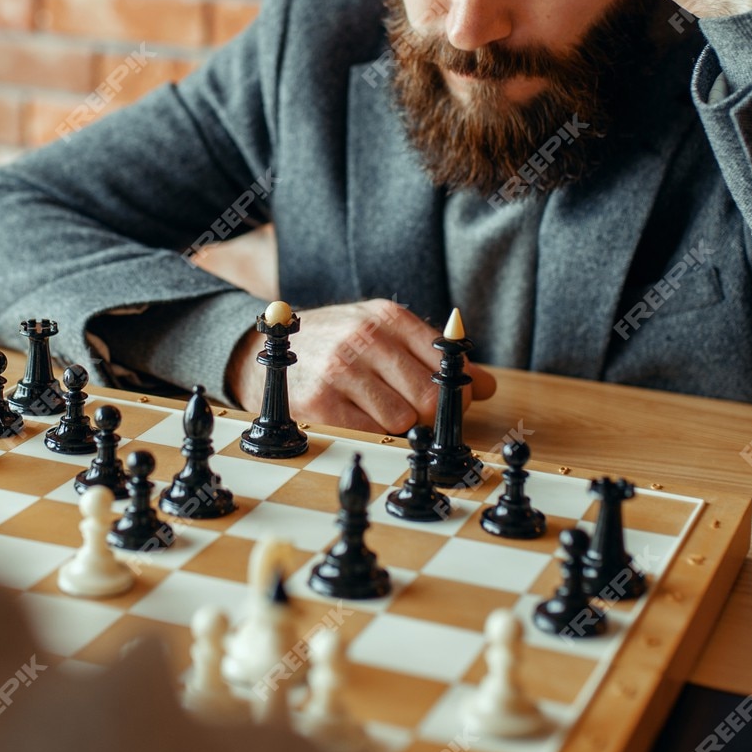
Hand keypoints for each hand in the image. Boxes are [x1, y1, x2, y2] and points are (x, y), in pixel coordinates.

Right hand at [228, 299, 496, 436]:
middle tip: (414, 416)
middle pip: (431, 395)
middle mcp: (365, 336)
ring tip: (375, 414)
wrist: (262, 354)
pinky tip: (354, 421)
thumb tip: (489, 386)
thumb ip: (436, 359)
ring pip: (403, 420)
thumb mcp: (382, 336)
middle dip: (430, 415)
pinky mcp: (320, 403)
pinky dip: (369, 435)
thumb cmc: (334, 347)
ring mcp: (341, 369)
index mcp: (387, 316)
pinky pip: (370, 434)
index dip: (457, 390)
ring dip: (396, 427)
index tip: (450, 402)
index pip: (449, 361)